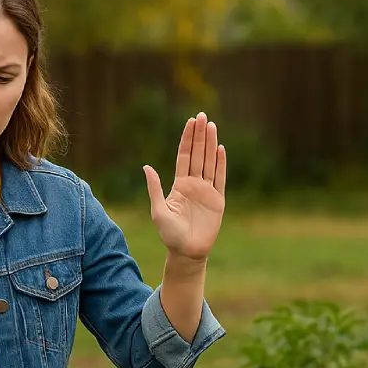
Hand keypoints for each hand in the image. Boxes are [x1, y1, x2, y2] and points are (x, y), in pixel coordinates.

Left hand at [144, 112, 226, 261]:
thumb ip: (155, 188)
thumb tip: (147, 167)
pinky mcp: (218, 200)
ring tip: (212, 126)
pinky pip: (220, 178)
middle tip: (202, 116)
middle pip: (198, 154)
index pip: (184, 156)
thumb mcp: (158, 210)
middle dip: (200, 135)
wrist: (187, 251)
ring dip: (211, 144)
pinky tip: (220, 149)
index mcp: (179, 185)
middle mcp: (194, 184)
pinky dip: (221, 164)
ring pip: (209, 162)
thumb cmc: (169, 234)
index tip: (190, 122)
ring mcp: (207, 191)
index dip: (187, 139)